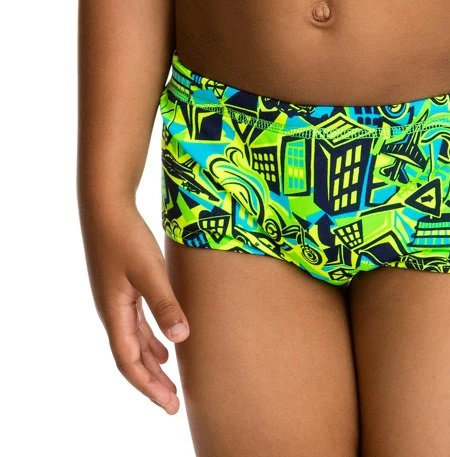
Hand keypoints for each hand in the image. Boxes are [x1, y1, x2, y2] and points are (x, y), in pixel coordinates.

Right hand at [80, 201, 189, 413]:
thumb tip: (181, 339)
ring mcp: (115, 299)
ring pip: (133, 341)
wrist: (106, 205)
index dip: (149, 386)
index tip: (169, 405)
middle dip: (151, 381)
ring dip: (151, 362)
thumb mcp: (149, 271)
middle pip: (130, 357)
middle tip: (173, 402)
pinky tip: (165, 341)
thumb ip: (165, 304)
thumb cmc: (126, 236)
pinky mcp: (122, 286)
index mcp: (114, 314)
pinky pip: (136, 324)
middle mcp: (111, 312)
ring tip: (169, 379)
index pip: (129, 362)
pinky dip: (149, 339)